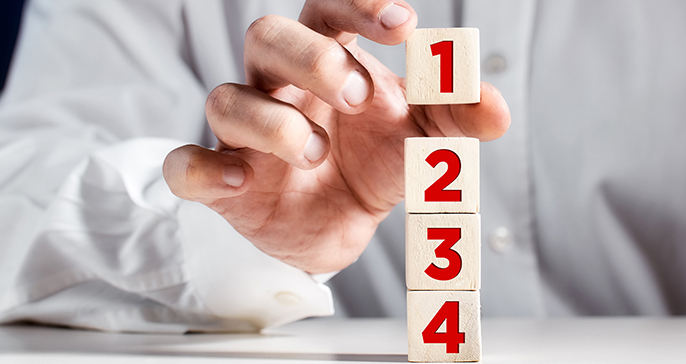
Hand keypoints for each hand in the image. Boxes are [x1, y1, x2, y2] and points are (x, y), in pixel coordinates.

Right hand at [162, 0, 509, 273]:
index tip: (400, 23)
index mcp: (329, 60)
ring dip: (273, 122)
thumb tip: (497, 108)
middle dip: (312, 59)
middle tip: (357, 96)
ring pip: (226, 98)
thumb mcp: (421, 138)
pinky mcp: (224, 183)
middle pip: (267, 37)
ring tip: (315, 152)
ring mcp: (245, 134)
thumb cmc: (374, 161)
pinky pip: (188, 166)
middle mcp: (280, 86)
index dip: (357, 7)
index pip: (327, 11)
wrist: (339, 226)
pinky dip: (206, 169)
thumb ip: (455, 117)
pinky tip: (242, 179)